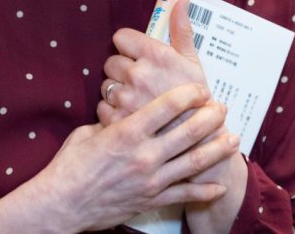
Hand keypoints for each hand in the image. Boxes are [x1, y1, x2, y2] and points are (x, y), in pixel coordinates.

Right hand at [0, 83, 232, 232]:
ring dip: (217, 149)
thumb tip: (128, 106)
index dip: (189, 94)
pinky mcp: (151, 200)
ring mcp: (150, 180)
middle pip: (188, 132)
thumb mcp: (89, 132)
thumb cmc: (70, 165)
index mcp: (127, 132)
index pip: (167, 106)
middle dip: (211, 117)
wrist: (60, 205)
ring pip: (194, 163)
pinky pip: (184, 195)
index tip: (201, 88)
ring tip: (234, 139)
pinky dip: (204, 191)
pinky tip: (219, 187)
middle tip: (223, 108)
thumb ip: (114, 119)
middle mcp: (143, 155)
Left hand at [99, 0, 243, 185]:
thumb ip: (182, 29)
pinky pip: (102, 108)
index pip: (121, 37)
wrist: (199, 141)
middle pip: (111, 62)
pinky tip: (131, 116)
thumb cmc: (198, 100)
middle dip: (122, 70)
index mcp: (155, 55)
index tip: (138, 56)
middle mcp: (137, 73)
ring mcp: (125, 97)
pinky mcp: (116, 120)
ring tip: (137, 101)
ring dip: (117, 91)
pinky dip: (113, 112)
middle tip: (140, 82)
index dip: (129, 46)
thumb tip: (181, 0)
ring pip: (105, 85)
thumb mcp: (193, 61)